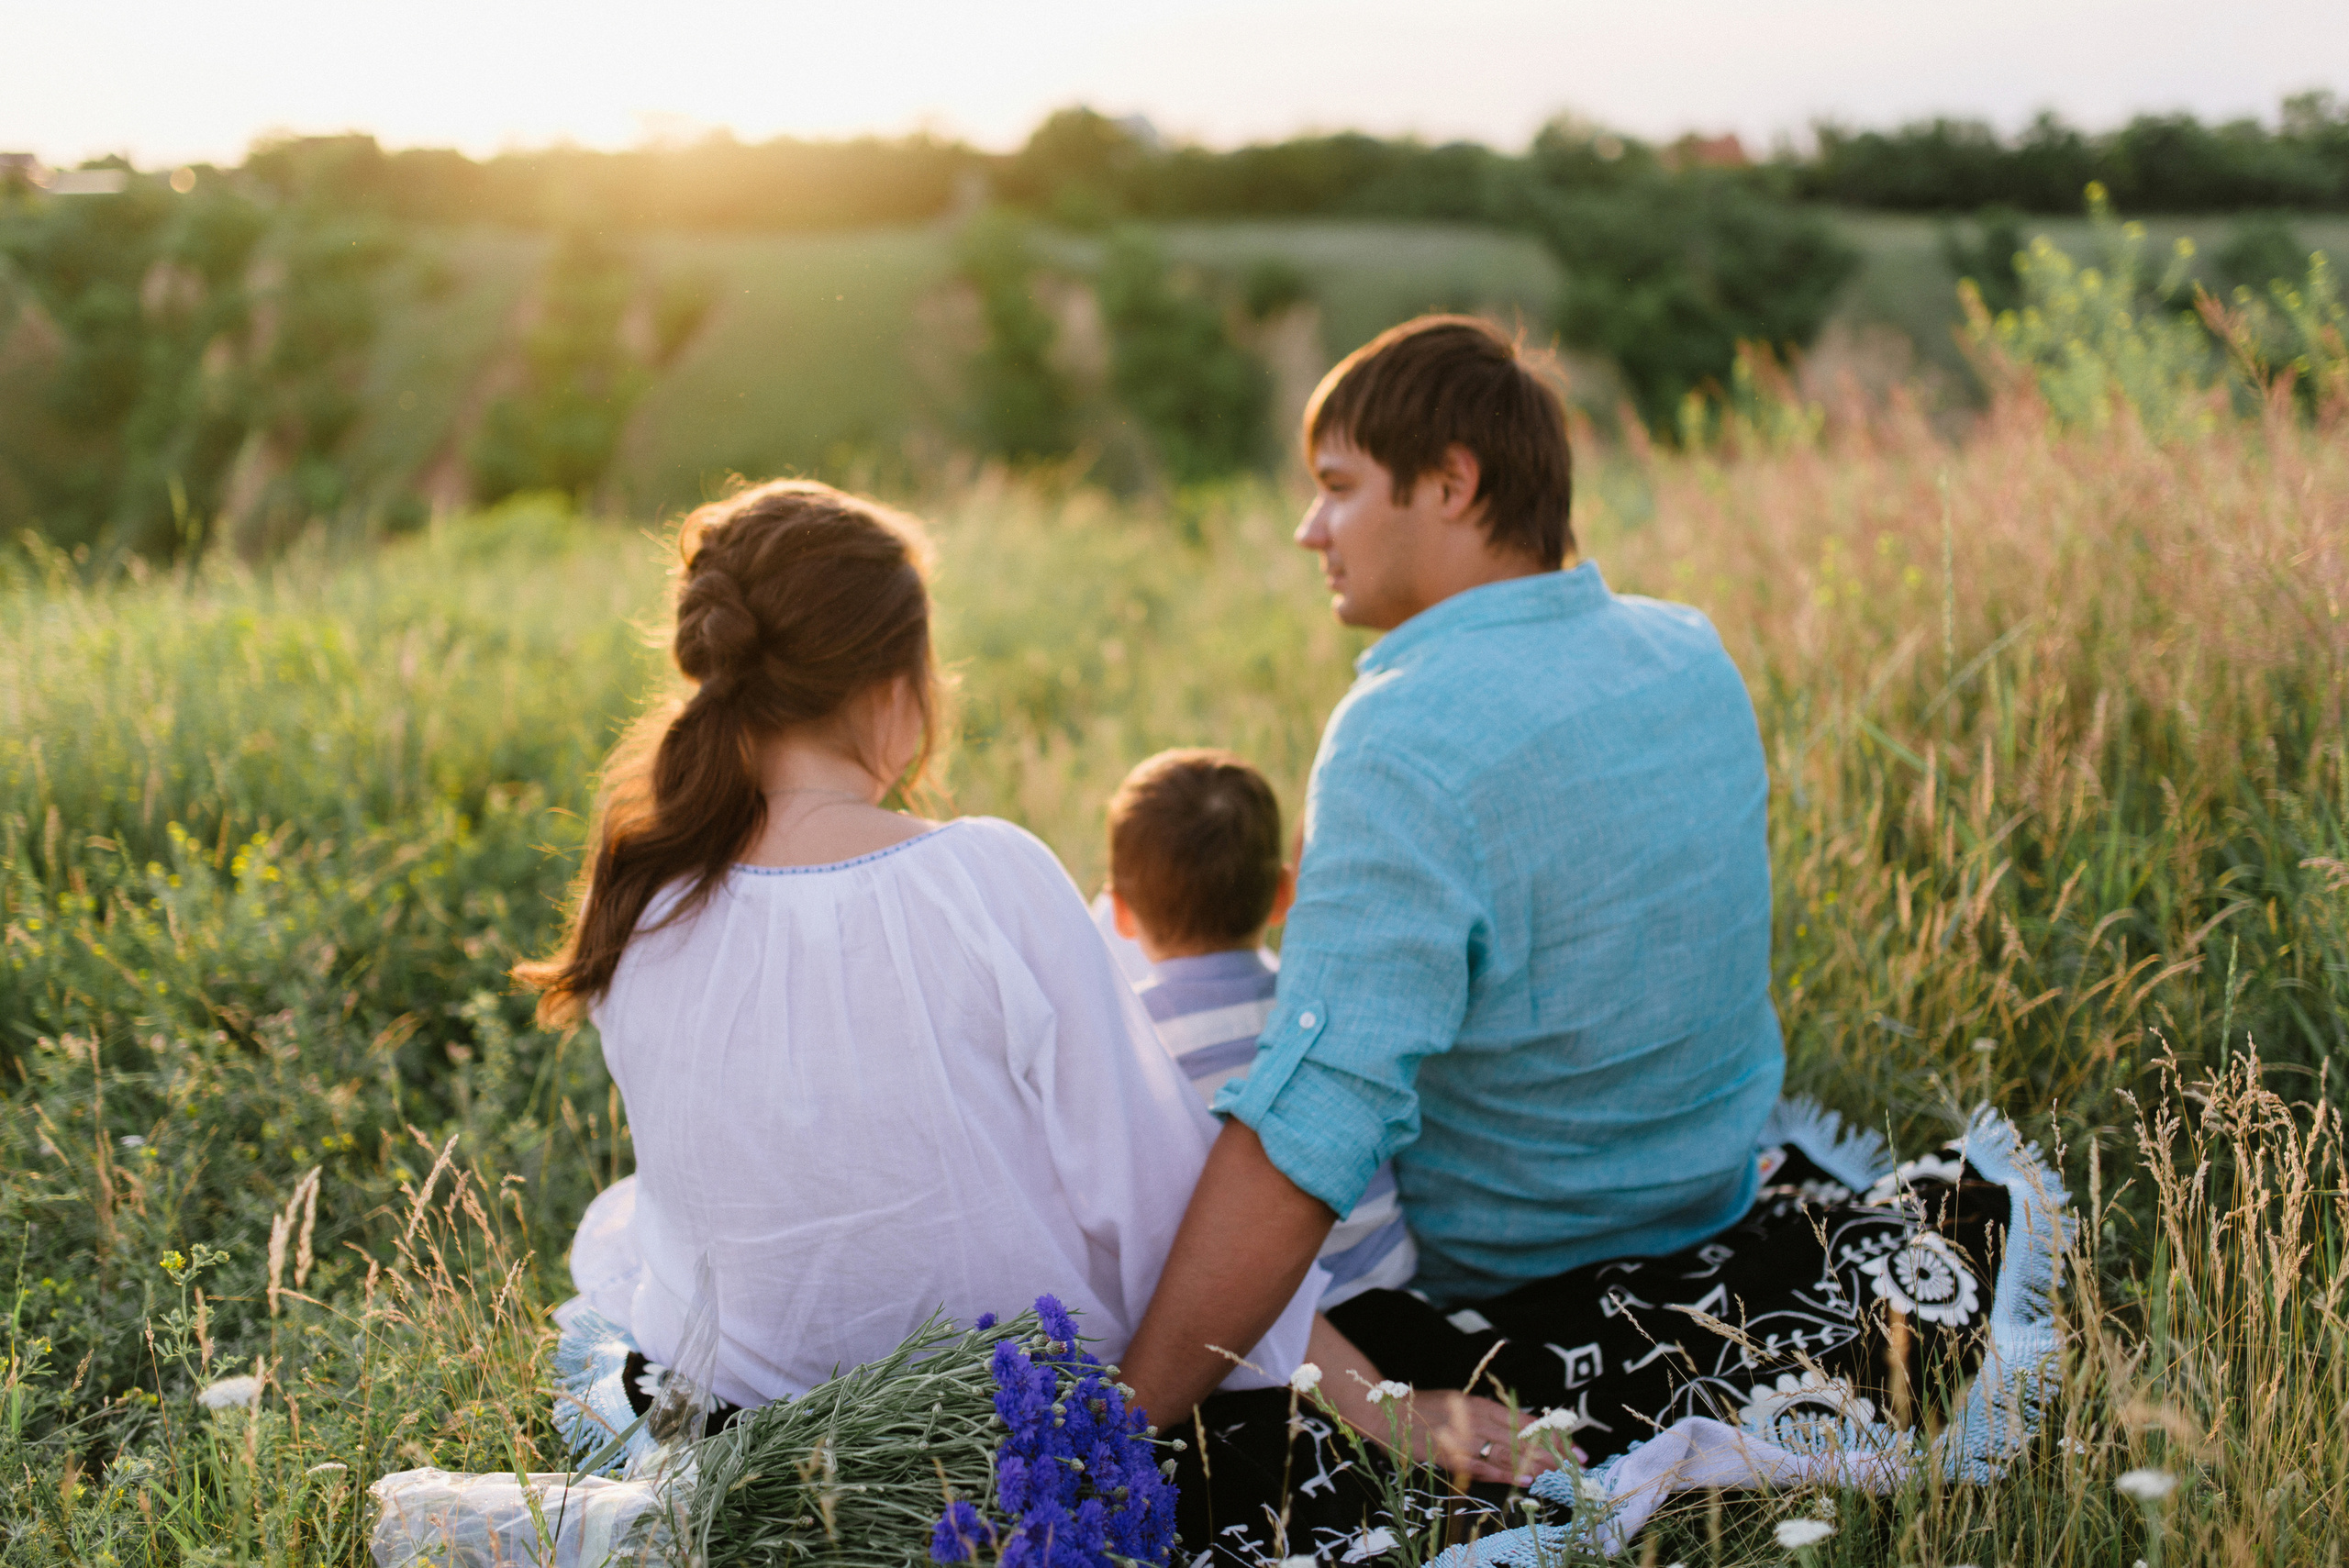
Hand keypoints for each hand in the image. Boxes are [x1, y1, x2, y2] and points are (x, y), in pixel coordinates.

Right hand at [1394, 1390, 1564, 1487]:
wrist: (1385, 1412)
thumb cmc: (1422, 1409)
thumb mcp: (1458, 1404)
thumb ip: (1484, 1416)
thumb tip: (1515, 1428)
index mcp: (1478, 1403)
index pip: (1524, 1418)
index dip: (1551, 1432)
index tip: (1573, 1443)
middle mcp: (1475, 1418)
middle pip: (1522, 1435)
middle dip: (1553, 1450)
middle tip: (1578, 1462)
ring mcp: (1463, 1437)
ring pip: (1509, 1451)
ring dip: (1537, 1462)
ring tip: (1561, 1472)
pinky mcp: (1451, 1455)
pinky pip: (1485, 1466)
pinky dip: (1507, 1472)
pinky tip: (1526, 1478)